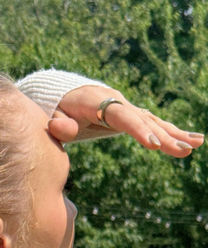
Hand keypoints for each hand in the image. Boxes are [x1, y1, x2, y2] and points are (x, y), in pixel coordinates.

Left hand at [48, 85, 203, 156]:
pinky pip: (153, 124)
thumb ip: (58, 123)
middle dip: (165, 136)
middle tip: (183, 151)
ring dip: (175, 134)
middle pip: (144, 120)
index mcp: (99, 102)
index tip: (154, 145)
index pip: (122, 117)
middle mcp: (118, 102)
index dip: (139, 131)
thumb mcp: (54, 115)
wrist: (65, 96)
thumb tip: (58, 127)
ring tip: (197, 144)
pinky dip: (171, 132)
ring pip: (154, 121)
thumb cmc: (58, 109)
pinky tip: (191, 142)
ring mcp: (127, 108)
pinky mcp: (132, 116)